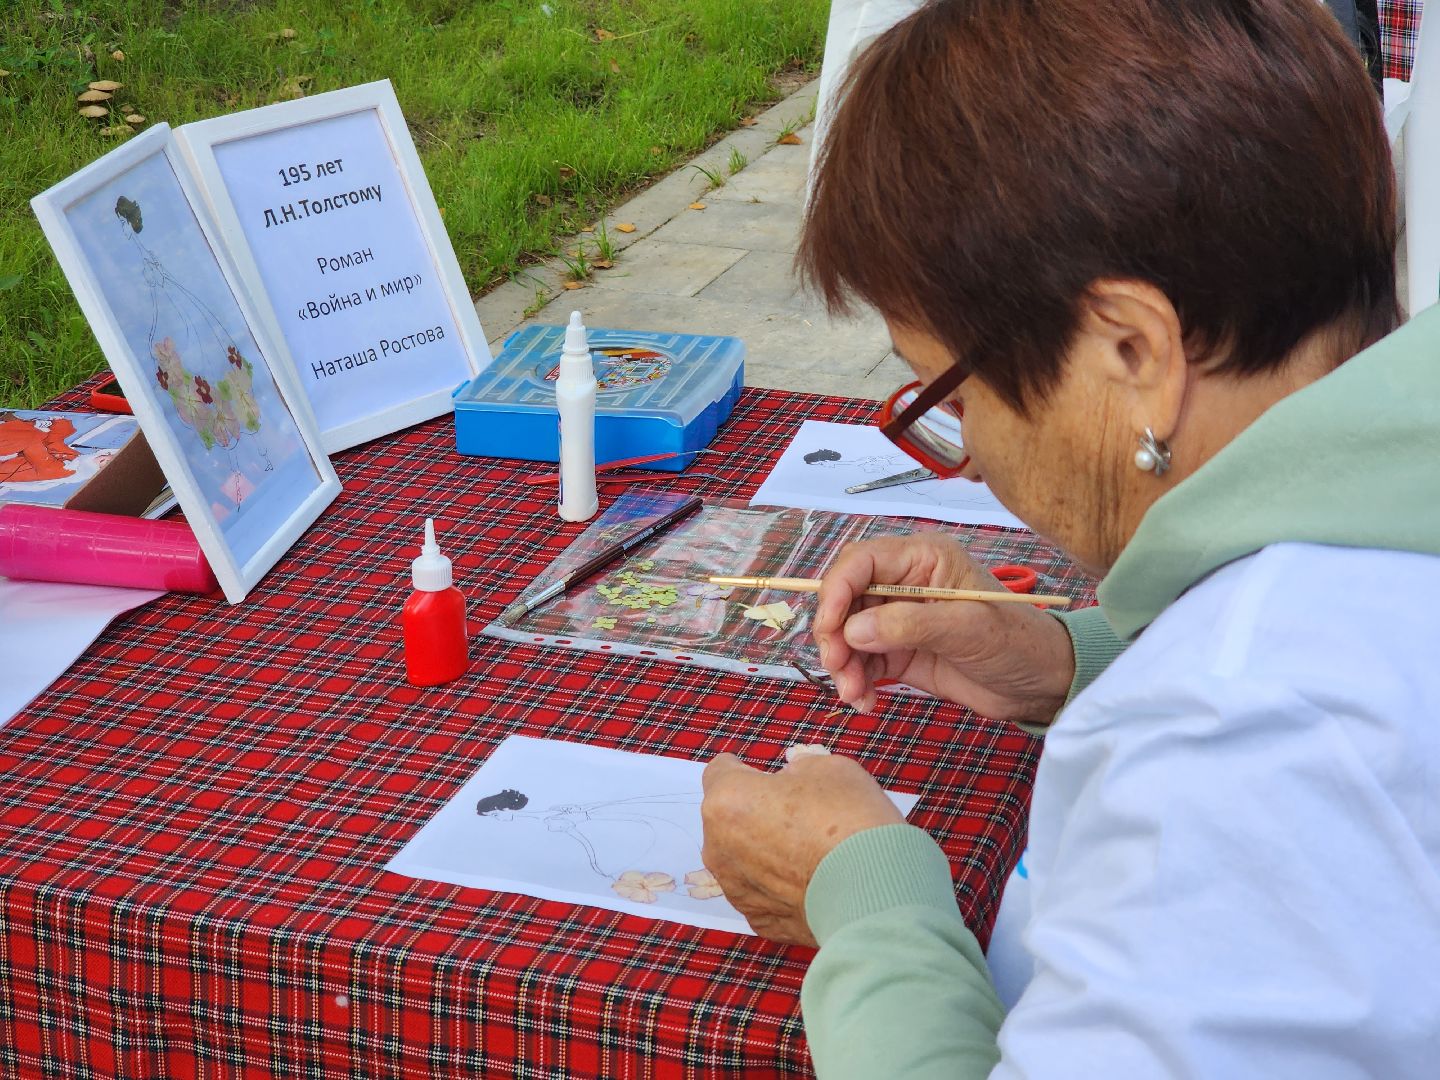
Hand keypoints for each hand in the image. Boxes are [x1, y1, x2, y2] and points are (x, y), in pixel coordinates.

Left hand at [701, 752, 902, 945]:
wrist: (874, 895)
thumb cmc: (849, 823)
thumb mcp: (830, 768)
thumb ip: (799, 769)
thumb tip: (793, 777)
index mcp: (728, 800)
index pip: (720, 772)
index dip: (744, 770)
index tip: (764, 775)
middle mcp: (719, 847)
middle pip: (728, 819)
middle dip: (755, 813)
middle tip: (797, 814)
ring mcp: (736, 889)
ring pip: (742, 859)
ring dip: (765, 851)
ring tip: (809, 851)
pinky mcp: (758, 921)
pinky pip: (763, 893)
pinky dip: (780, 886)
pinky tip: (813, 881)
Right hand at [813, 532, 1074, 723]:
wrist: (1040, 685)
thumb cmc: (1016, 642)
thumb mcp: (966, 629)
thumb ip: (908, 625)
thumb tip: (852, 630)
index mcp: (923, 559)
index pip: (861, 561)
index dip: (836, 590)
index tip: (829, 628)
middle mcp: (904, 583)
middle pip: (845, 598)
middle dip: (834, 634)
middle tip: (838, 667)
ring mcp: (899, 619)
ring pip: (847, 634)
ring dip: (842, 664)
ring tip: (854, 693)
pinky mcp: (899, 651)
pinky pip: (861, 661)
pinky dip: (855, 681)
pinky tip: (865, 701)